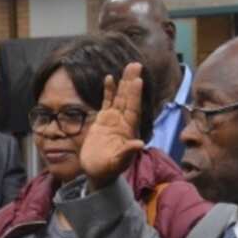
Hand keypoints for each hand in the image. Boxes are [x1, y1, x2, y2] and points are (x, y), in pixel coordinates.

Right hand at [79, 63, 145, 190]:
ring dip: (123, 83)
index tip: (138, 80)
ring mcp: (113, 120)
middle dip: (132, 82)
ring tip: (128, 67)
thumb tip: (139, 145)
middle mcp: (123, 121)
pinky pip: (106, 102)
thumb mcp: (119, 162)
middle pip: (128, 98)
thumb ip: (128, 153)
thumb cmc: (109, 169)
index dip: (135, 95)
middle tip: (136, 65)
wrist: (97, 172)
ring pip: (119, 97)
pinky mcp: (102, 121)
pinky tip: (109, 78)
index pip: (133, 108)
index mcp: (128, 130)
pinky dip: (108, 91)